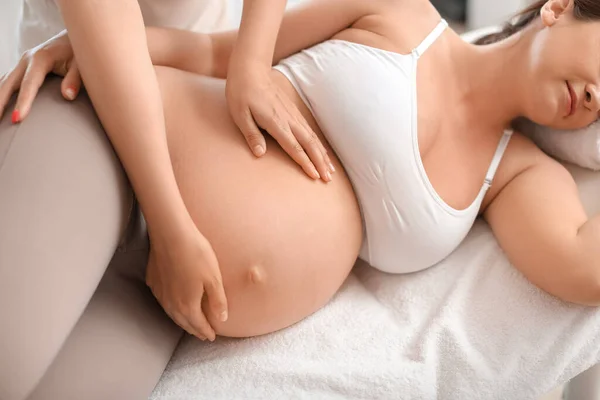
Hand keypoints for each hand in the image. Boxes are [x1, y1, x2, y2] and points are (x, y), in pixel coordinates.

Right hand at [0, 30, 80, 122]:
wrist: (74, 38)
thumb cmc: (79, 52)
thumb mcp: (81, 64)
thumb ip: (75, 79)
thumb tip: (68, 96)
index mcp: (41, 59)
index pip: (29, 84)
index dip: (23, 102)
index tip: (17, 119)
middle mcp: (27, 59)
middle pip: (9, 83)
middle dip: (0, 103)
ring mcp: (23, 62)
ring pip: (4, 82)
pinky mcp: (23, 67)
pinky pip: (8, 80)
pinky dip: (2, 92)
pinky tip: (0, 105)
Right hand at [146, 227, 227, 341]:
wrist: (171, 234)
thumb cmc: (196, 254)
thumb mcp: (214, 278)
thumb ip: (218, 301)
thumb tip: (222, 318)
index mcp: (187, 305)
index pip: (199, 325)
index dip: (207, 332)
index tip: (212, 337)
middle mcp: (171, 304)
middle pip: (184, 322)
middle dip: (195, 329)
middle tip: (203, 334)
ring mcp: (160, 293)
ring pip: (172, 313)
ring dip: (182, 320)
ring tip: (190, 322)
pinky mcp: (153, 281)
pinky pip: (163, 301)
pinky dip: (171, 307)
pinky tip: (174, 303)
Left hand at [226, 61, 334, 181]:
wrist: (250, 70)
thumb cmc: (241, 93)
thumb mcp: (240, 115)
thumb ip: (252, 135)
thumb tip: (260, 154)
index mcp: (276, 122)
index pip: (294, 147)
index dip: (305, 163)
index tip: (315, 176)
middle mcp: (288, 119)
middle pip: (309, 144)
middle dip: (320, 162)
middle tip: (328, 179)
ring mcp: (292, 115)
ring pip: (312, 138)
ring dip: (323, 154)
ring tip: (330, 170)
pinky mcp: (293, 111)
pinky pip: (309, 130)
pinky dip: (318, 143)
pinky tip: (322, 151)